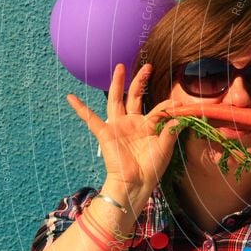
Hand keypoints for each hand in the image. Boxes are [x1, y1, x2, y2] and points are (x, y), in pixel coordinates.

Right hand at [66, 63, 181, 208]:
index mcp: (147, 125)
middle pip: (135, 96)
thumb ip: (170, 130)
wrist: (136, 183)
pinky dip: (80, 109)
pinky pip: (90, 119)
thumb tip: (180, 116)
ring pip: (116, 100)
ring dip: (118, 83)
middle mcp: (132, 122)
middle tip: (148, 66)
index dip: (168, 107)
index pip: (158, 109)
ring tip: (120, 67)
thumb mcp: (165, 147)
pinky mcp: (105, 133)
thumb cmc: (152, 167)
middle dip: (141, 81)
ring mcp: (118, 126)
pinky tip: (71, 97)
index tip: (179, 105)